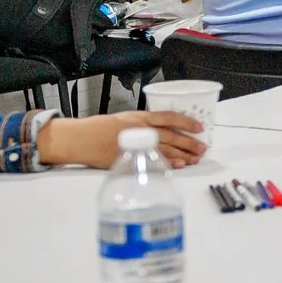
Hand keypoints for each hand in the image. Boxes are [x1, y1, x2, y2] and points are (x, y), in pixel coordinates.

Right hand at [36, 111, 206, 169]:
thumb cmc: (97, 129)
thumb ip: (141, 125)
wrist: (79, 139)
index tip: (200, 126)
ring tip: (196, 158)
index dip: (186, 122)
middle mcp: (139, 129)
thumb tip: (161, 133)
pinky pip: (153, 161)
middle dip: (189, 142)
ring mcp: (135, 145)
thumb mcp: (122, 119)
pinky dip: (168, 163)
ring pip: (165, 148)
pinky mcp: (129, 159)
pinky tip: (179, 165)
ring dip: (183, 154)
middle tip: (203, 147)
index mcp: (138, 117)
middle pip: (171, 135)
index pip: (168, 117)